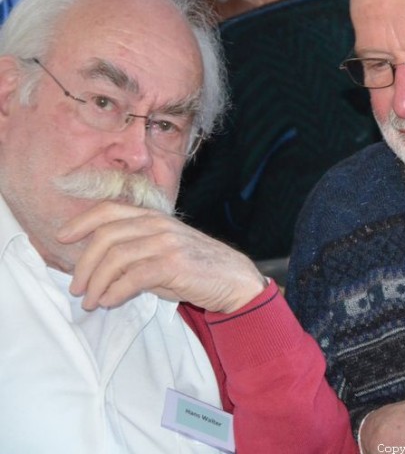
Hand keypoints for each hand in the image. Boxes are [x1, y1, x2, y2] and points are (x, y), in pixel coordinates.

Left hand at [60, 201, 265, 312]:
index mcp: (155, 218)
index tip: (63, 237)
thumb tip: (100, 269)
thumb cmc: (197, 269)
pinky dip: (115, 291)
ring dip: (96, 282)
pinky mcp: (174, 264)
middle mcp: (159, 225)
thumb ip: (136, 252)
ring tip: (90, 301)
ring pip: (116, 258)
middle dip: (84, 264)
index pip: (110, 210)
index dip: (81, 221)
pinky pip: (133, 277)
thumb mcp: (165, 251)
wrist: (234, 280)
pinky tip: (109, 301)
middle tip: (76, 287)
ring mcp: (167, 243)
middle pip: (106, 236)